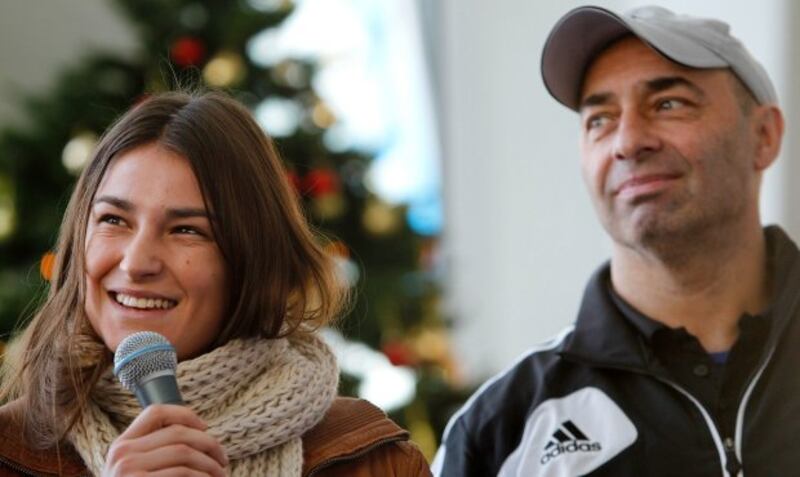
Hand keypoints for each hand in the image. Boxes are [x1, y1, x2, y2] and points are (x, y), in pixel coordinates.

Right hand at [102, 404, 227, 476]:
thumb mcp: (138, 471)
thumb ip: (157, 452)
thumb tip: (201, 432)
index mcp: (122, 445)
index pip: (156, 412)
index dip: (185, 415)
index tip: (205, 428)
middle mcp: (122, 454)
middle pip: (178, 433)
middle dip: (209, 444)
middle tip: (223, 460)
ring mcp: (129, 471)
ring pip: (185, 453)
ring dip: (210, 465)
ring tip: (220, 476)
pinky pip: (183, 474)